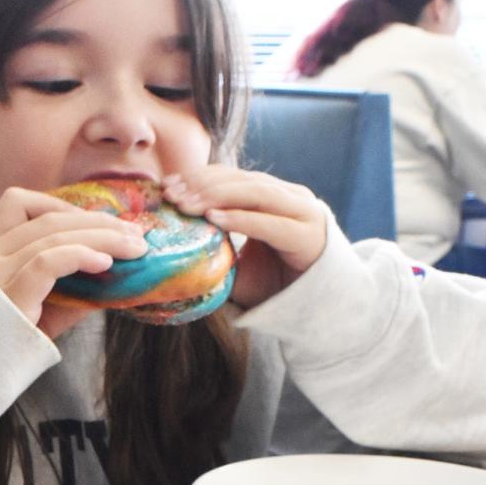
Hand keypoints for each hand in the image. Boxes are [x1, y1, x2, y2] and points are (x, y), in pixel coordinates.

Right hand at [0, 187, 147, 338]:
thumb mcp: (35, 314)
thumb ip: (68, 293)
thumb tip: (115, 280)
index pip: (18, 204)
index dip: (63, 207)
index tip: (99, 224)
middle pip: (46, 218)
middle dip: (96, 222)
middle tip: (135, 235)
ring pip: (51, 235)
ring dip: (101, 237)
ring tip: (134, 248)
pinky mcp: (7, 298)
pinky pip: (47, 263)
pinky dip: (80, 256)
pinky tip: (106, 263)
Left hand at [163, 167, 326, 309]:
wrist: (317, 308)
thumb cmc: (274, 284)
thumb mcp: (240, 260)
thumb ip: (218, 244)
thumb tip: (175, 241)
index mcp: (274, 195)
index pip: (233, 176)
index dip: (200, 177)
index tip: (168, 185)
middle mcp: (290, 197)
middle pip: (241, 180)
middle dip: (203, 184)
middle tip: (171, 194)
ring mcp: (302, 212)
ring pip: (255, 193)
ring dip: (216, 197)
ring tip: (186, 205)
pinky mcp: (307, 234)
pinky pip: (269, 222)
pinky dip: (240, 218)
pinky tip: (213, 218)